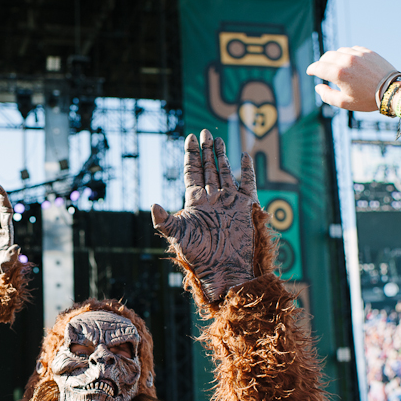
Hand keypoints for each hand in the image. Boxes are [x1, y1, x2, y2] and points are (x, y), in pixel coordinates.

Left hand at [151, 129, 256, 302]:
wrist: (223, 269)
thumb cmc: (198, 255)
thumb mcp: (177, 235)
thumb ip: (164, 220)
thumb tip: (152, 204)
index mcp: (195, 202)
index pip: (192, 172)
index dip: (190, 155)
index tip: (189, 138)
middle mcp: (212, 199)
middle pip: (208, 168)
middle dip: (205, 150)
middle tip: (204, 132)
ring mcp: (229, 201)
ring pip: (225, 172)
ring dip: (221, 156)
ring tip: (218, 139)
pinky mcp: (246, 206)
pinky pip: (247, 183)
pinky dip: (246, 170)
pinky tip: (243, 156)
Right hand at [306, 47, 397, 111]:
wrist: (391, 89)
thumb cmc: (367, 99)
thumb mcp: (344, 102)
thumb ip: (327, 95)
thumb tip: (318, 87)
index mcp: (339, 73)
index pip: (318, 67)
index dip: (311, 69)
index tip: (310, 71)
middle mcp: (347, 60)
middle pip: (327, 56)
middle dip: (321, 62)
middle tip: (321, 69)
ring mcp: (358, 54)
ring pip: (339, 51)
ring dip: (334, 58)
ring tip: (336, 66)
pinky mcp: (368, 51)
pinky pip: (352, 49)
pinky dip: (347, 54)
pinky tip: (349, 62)